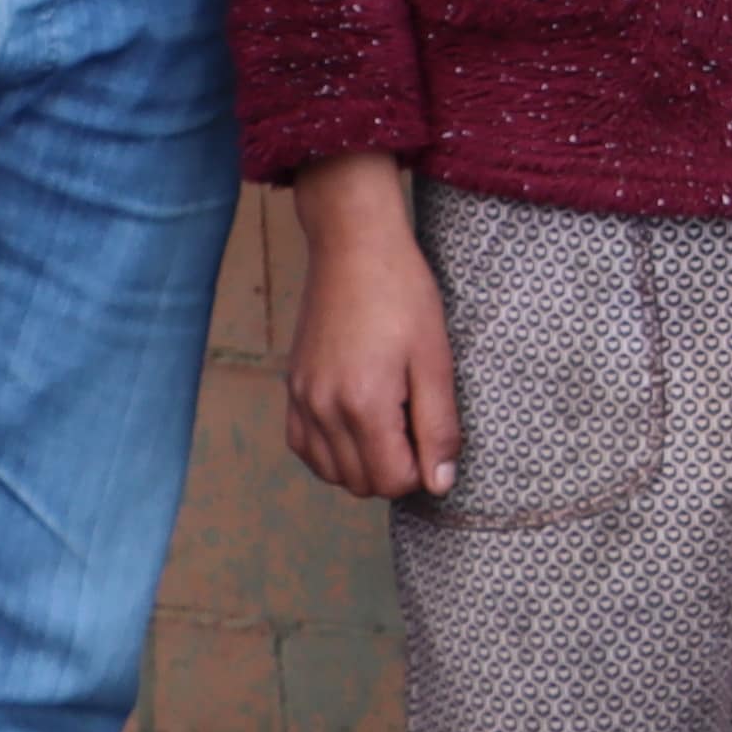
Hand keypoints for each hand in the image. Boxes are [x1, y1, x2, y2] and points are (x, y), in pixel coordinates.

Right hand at [282, 161, 463, 503]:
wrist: (354, 246)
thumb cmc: (403, 294)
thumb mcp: (435, 358)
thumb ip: (438, 426)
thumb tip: (440, 484)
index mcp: (363, 404)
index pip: (392, 481)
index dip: (422, 469)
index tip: (433, 432)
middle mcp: (323, 409)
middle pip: (361, 484)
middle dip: (395, 469)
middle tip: (415, 422)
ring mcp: (301, 400)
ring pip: (332, 473)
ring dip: (364, 464)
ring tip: (390, 420)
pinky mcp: (291, 389)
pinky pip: (305, 448)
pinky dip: (332, 451)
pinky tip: (357, 424)